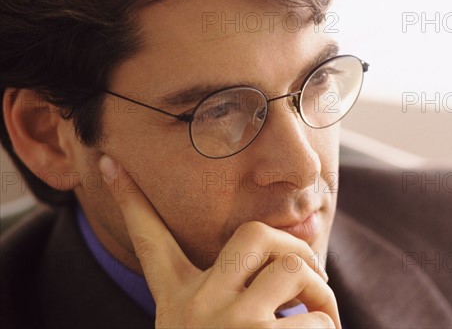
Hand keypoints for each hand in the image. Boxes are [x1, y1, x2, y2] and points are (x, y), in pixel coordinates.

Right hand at [99, 155, 340, 327]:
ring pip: (294, 269)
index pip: (150, 240)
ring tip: (319, 318)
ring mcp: (230, 326)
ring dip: (321, 294)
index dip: (129, 200)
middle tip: (309, 275)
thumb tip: (284, 261)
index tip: (109, 160)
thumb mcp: (202, 328)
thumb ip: (227, 294)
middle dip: (294, 247)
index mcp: (177, 301)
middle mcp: (198, 307)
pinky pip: (316, 321)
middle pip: (254, 235)